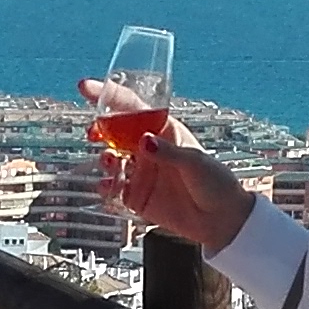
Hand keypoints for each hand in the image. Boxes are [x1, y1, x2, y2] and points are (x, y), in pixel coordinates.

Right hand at [80, 77, 255, 247]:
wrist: (221, 221)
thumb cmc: (215, 184)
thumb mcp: (194, 162)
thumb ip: (167, 152)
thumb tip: (143, 141)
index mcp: (164, 131)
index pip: (132, 107)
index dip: (109, 96)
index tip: (87, 87)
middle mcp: (149, 149)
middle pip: (115, 132)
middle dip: (100, 129)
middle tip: (93, 132)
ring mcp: (142, 172)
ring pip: (111, 159)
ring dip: (105, 158)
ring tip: (110, 161)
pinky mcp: (137, 197)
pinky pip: (114, 188)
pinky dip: (107, 186)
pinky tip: (108, 186)